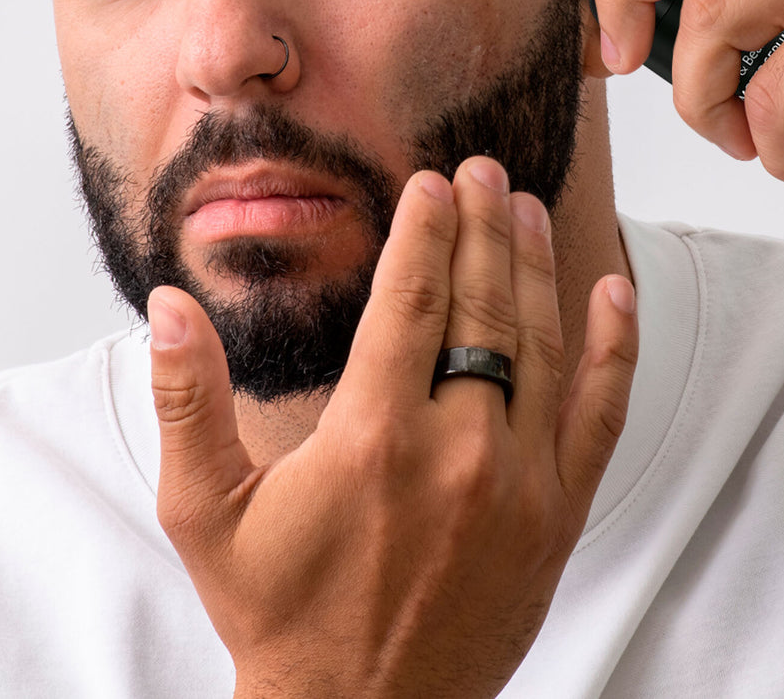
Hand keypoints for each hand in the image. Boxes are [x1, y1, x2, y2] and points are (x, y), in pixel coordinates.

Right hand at [146, 157, 638, 697]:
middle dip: (482, 229)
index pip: (412, 301)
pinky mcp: (556, 520)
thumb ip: (188, 401)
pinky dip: (612, 351)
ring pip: (541, 348)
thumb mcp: (202, 510)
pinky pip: (600, 417)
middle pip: (482, 308)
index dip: (425, 232)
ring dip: (536, 269)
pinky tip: (611, 294)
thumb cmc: (277, 612)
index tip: (431, 182)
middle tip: (480, 172)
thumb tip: (171, 307)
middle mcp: (457, 452)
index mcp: (372, 438)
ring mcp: (519, 486)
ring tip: (524, 209)